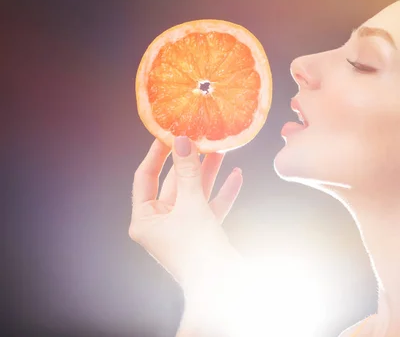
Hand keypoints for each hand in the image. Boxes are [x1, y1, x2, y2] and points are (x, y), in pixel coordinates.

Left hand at [129, 136, 243, 291]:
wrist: (223, 286)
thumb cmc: (198, 250)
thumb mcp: (191, 205)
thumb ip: (188, 172)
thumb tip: (183, 141)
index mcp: (145, 220)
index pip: (145, 177)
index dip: (157, 154)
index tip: (169, 133)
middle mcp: (160, 224)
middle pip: (174, 183)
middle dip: (190, 162)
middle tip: (201, 137)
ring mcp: (182, 229)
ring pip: (194, 193)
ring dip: (209, 173)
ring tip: (222, 150)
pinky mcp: (202, 233)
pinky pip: (210, 207)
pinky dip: (222, 192)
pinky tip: (236, 175)